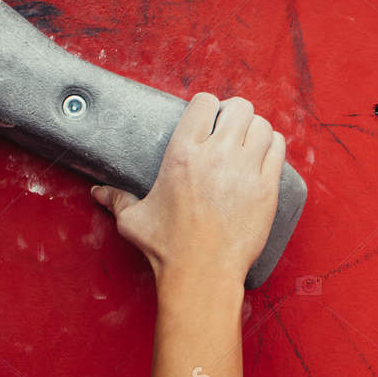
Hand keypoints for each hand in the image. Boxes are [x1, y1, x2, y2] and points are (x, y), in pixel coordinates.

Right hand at [92, 93, 285, 285]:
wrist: (202, 273)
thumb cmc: (168, 247)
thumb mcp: (134, 220)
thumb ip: (117, 199)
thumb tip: (98, 192)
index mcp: (182, 153)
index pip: (204, 102)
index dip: (207, 107)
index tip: (207, 121)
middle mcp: (216, 155)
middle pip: (239, 107)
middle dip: (234, 114)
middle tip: (229, 130)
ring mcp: (245, 170)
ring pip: (262, 125)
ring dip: (255, 130)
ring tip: (248, 143)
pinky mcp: (266, 188)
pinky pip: (279, 149)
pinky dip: (273, 147)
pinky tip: (263, 157)